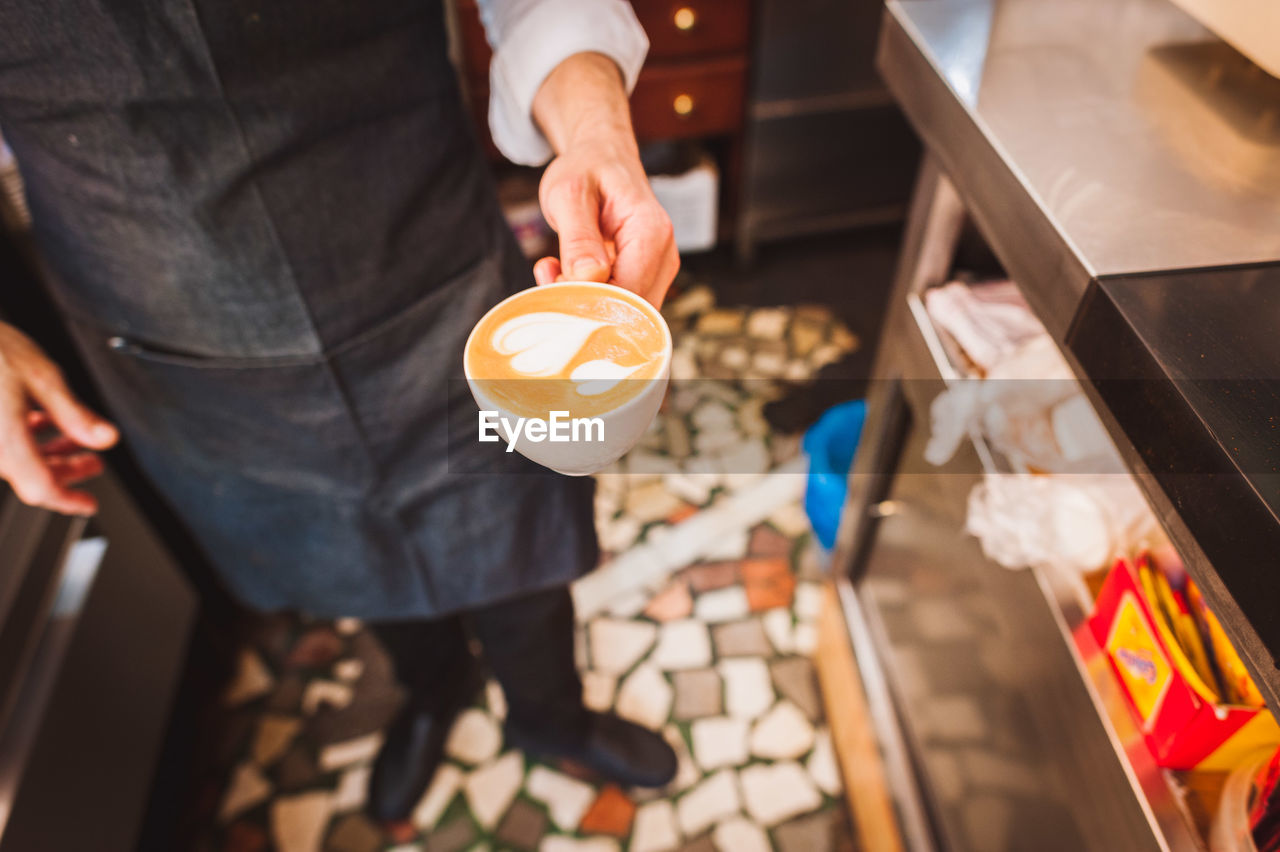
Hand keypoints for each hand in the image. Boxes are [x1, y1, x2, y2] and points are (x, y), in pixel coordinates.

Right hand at [0, 323, 116, 514]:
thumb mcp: (42, 378)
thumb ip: (74, 414)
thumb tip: (105, 438)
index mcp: (5, 441)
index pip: (39, 488)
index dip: (68, 500)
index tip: (88, 504)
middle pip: (30, 474)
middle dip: (66, 470)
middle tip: (93, 464)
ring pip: (17, 457)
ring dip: (50, 452)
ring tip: (76, 438)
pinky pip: (3, 441)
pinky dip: (26, 437)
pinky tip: (41, 419)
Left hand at [531, 53, 678, 307]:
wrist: (602, 158)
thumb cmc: (586, 170)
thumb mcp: (570, 194)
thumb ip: (578, 237)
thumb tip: (589, 278)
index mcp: (651, 233)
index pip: (627, 292)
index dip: (588, 299)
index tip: (552, 280)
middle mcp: (664, 256)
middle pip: (629, 309)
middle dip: (583, 303)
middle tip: (549, 273)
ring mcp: (658, 270)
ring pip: (623, 312)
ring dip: (582, 300)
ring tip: (554, 267)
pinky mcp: (645, 278)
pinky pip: (619, 304)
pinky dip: (587, 296)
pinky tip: (564, 272)